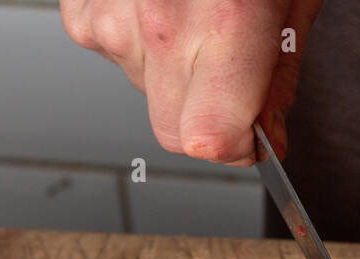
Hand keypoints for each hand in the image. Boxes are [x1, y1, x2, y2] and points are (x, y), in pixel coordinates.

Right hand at [60, 0, 322, 161]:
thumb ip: (278, 76)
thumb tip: (269, 138)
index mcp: (224, 23)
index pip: (209, 140)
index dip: (240, 144)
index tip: (256, 132)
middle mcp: (159, 24)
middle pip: (175, 131)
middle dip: (210, 113)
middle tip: (234, 64)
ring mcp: (112, 15)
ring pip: (147, 91)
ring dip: (177, 68)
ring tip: (199, 8)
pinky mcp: (81, 4)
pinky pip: (113, 52)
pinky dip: (140, 37)